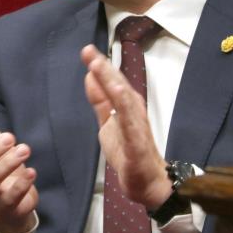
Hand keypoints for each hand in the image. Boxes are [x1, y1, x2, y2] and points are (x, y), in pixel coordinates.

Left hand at [81, 44, 171, 209]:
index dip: (99, 65)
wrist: (146, 182)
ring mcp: (136, 124)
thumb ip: (100, 100)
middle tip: (89, 51)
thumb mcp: (107, 121)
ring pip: (123, 98)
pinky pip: (130, 121)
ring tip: (99, 65)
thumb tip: (90, 75)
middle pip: (117, 84)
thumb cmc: (129, 150)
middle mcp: (133, 110)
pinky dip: (123, 105)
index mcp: (125, 104)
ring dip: (111, 80)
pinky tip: (117, 92)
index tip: (86, 50)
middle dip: (103, 67)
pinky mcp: (136, 141)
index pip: (111, 81)